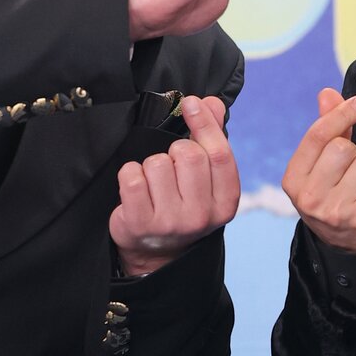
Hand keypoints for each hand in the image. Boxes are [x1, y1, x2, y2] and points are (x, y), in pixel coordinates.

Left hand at [110, 95, 240, 275]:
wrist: (156, 253)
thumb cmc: (184, 204)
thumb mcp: (205, 178)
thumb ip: (211, 136)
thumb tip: (212, 102)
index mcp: (225, 203)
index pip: (219, 154)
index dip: (205, 123)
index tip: (191, 103)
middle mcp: (201, 217)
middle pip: (189, 155)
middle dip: (175, 150)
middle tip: (171, 165)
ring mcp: (170, 223)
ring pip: (157, 164)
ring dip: (151, 165)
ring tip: (154, 183)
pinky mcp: (140, 224)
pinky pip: (131, 176)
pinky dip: (130, 173)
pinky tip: (137, 188)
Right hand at [281, 88, 355, 253]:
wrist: (348, 244)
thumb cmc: (333, 194)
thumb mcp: (321, 165)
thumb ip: (327, 128)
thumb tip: (328, 93)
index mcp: (293, 179)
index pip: (318, 135)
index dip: (342, 113)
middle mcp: (309, 198)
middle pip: (344, 148)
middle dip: (355, 153)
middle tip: (350, 172)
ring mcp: (335, 212)